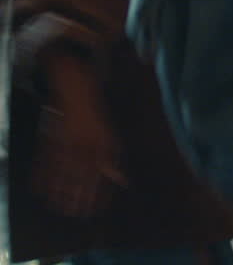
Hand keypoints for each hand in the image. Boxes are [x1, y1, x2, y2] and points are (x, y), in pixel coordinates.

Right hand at [32, 57, 123, 217]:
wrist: (77, 89)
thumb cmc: (96, 118)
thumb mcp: (110, 137)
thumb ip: (113, 160)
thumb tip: (122, 180)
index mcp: (103, 142)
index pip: (102, 173)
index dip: (100, 190)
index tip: (98, 207)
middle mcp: (85, 143)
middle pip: (82, 174)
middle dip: (79, 194)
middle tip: (76, 213)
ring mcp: (67, 140)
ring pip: (63, 170)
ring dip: (60, 190)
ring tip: (58, 207)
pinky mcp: (51, 138)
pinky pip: (46, 160)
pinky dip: (42, 175)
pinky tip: (39, 189)